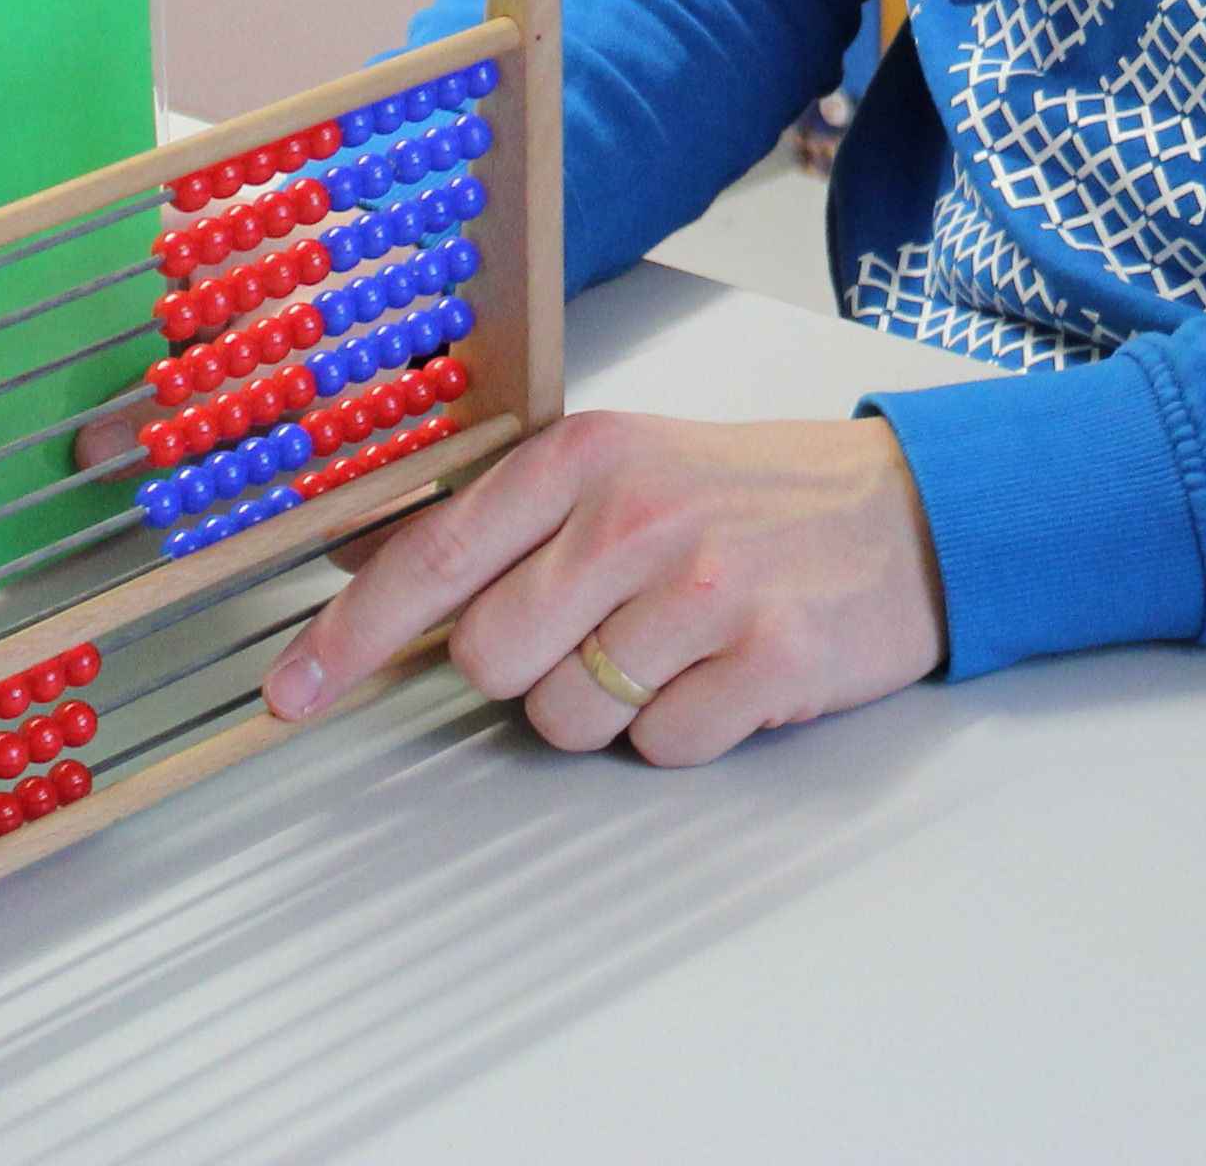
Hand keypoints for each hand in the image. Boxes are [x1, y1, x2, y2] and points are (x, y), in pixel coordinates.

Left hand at [264, 413, 947, 767]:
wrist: (913, 511)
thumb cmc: (755, 494)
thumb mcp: (625, 467)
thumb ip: (499, 516)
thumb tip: (362, 559)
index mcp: (586, 458)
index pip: (429, 560)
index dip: (344, 639)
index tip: (291, 694)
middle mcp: (635, 515)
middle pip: (488, 662)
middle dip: (529, 671)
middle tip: (599, 631)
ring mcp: (704, 587)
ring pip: (569, 720)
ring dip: (611, 707)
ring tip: (674, 647)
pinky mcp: (768, 658)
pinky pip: (663, 747)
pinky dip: (687, 728)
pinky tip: (726, 672)